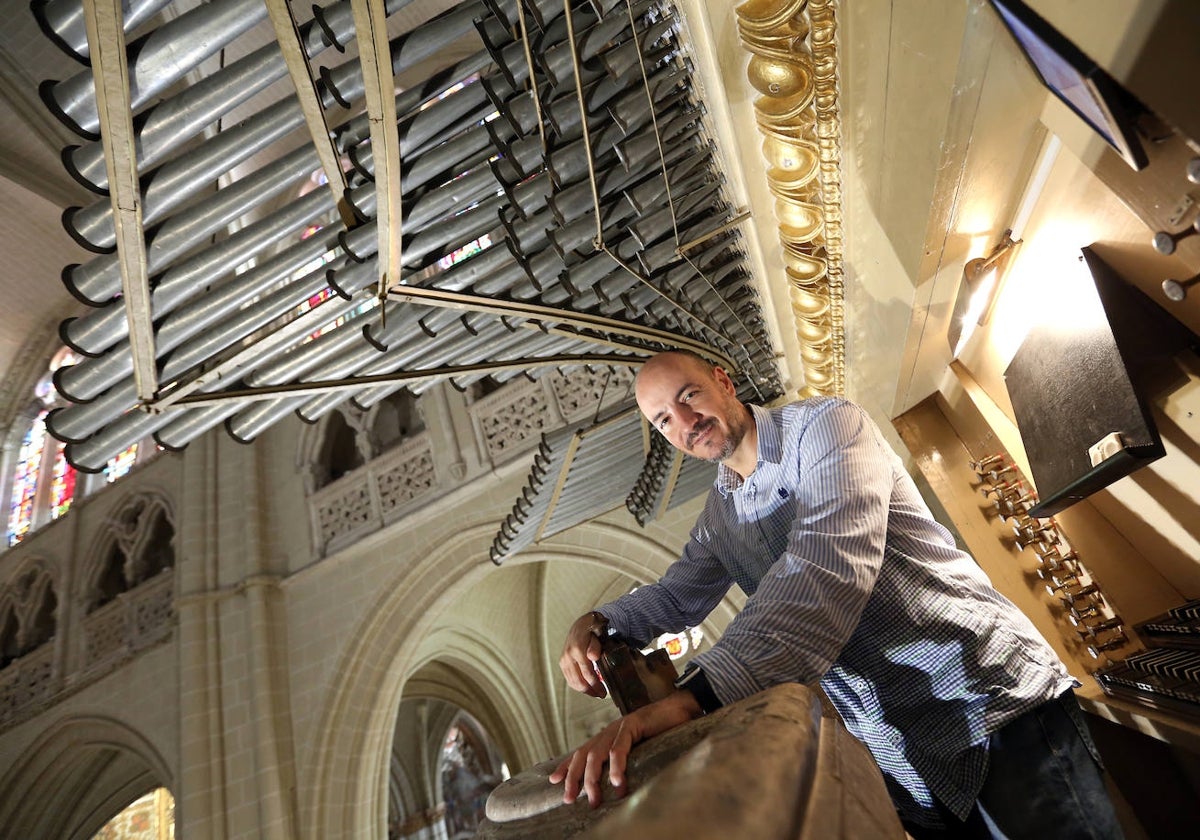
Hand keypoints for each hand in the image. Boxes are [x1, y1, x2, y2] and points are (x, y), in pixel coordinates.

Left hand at [548, 689, 700, 806]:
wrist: (680, 709)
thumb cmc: (661, 731)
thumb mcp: (638, 749)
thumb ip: (625, 759)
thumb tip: (618, 783)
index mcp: (608, 736)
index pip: (581, 752)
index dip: (566, 766)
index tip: (554, 781)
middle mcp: (609, 731)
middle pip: (583, 755)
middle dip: (573, 778)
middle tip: (569, 799)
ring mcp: (619, 727)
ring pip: (597, 755)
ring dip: (593, 779)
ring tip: (594, 800)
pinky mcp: (632, 725)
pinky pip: (619, 748)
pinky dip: (615, 766)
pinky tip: (616, 782)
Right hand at [559, 611, 608, 697]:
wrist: (582, 624)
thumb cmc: (592, 630)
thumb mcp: (598, 633)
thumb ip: (595, 646)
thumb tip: (593, 656)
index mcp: (577, 650)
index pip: (587, 673)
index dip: (596, 684)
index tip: (604, 691)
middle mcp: (568, 656)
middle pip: (579, 680)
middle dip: (590, 690)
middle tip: (600, 695)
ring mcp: (564, 660)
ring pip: (573, 681)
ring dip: (584, 690)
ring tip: (594, 693)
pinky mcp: (562, 663)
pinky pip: (569, 678)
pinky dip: (577, 685)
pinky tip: (586, 688)